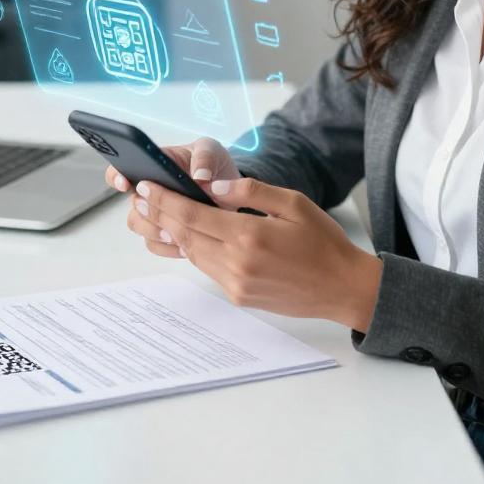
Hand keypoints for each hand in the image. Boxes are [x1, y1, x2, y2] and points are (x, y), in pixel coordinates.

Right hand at [105, 136, 241, 255]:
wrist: (228, 185)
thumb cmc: (211, 161)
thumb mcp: (210, 150)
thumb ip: (204, 158)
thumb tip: (200, 177)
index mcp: (152, 166)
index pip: (120, 170)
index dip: (116, 177)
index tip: (125, 183)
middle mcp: (149, 191)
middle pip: (133, 206)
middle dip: (145, 212)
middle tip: (162, 214)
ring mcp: (157, 213)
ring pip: (141, 226)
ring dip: (154, 231)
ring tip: (176, 233)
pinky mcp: (168, 231)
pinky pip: (156, 244)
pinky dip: (167, 247)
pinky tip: (184, 246)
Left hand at [128, 175, 383, 331]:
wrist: (342, 287)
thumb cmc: (323, 242)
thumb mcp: (293, 203)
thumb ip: (251, 192)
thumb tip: (212, 189)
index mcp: (248, 236)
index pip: (192, 215)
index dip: (164, 200)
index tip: (145, 187)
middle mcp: (236, 264)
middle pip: (185, 235)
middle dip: (160, 214)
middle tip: (141, 197)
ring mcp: (236, 284)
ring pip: (193, 253)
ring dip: (173, 233)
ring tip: (157, 213)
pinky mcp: (239, 297)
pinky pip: (208, 268)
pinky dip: (194, 249)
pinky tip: (189, 236)